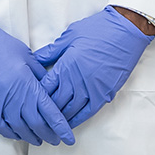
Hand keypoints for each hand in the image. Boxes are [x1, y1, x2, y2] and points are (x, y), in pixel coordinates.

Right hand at [0, 20, 74, 146]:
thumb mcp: (27, 56)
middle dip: (49, 134)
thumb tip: (50, 87)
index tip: (69, 137)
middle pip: (37, 124)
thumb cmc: (1, 46)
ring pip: (20, 129)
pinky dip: (12, 134)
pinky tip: (19, 135)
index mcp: (28, 85)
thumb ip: (40, 74)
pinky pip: (1, 128)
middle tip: (57, 139)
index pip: (49, 112)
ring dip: (32, 136)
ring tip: (40, 139)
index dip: (61, 127)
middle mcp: (15, 99)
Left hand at [34, 5, 152, 127]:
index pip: (44, 89)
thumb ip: (51, 51)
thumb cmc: (98, 29)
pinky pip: (86, 113)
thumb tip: (34, 59)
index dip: (34, 96)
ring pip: (69, 111)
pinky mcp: (104, 94)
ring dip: (57, 119)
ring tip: (47, 125)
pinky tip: (68, 124)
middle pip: (54, 103)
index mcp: (66, 66)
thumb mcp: (70, 35)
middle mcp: (76, 81)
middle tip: (33, 118)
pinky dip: (76, 120)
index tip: (28, 100)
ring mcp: (91, 89)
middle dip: (43, 111)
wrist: (126, 30)